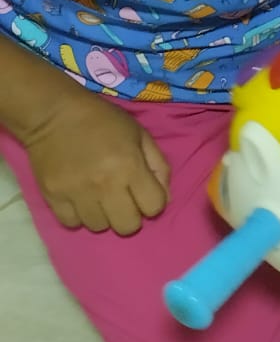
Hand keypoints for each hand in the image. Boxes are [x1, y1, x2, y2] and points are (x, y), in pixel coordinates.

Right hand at [24, 89, 168, 235]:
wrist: (53, 113)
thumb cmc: (103, 121)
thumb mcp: (140, 134)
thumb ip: (159, 165)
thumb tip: (165, 198)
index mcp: (130, 166)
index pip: (154, 207)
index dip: (153, 201)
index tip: (143, 191)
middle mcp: (105, 185)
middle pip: (128, 227)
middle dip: (130, 215)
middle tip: (122, 198)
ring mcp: (76, 193)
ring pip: (99, 227)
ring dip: (103, 215)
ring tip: (98, 197)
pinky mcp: (53, 197)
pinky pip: (72, 223)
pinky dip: (78, 215)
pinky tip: (79, 198)